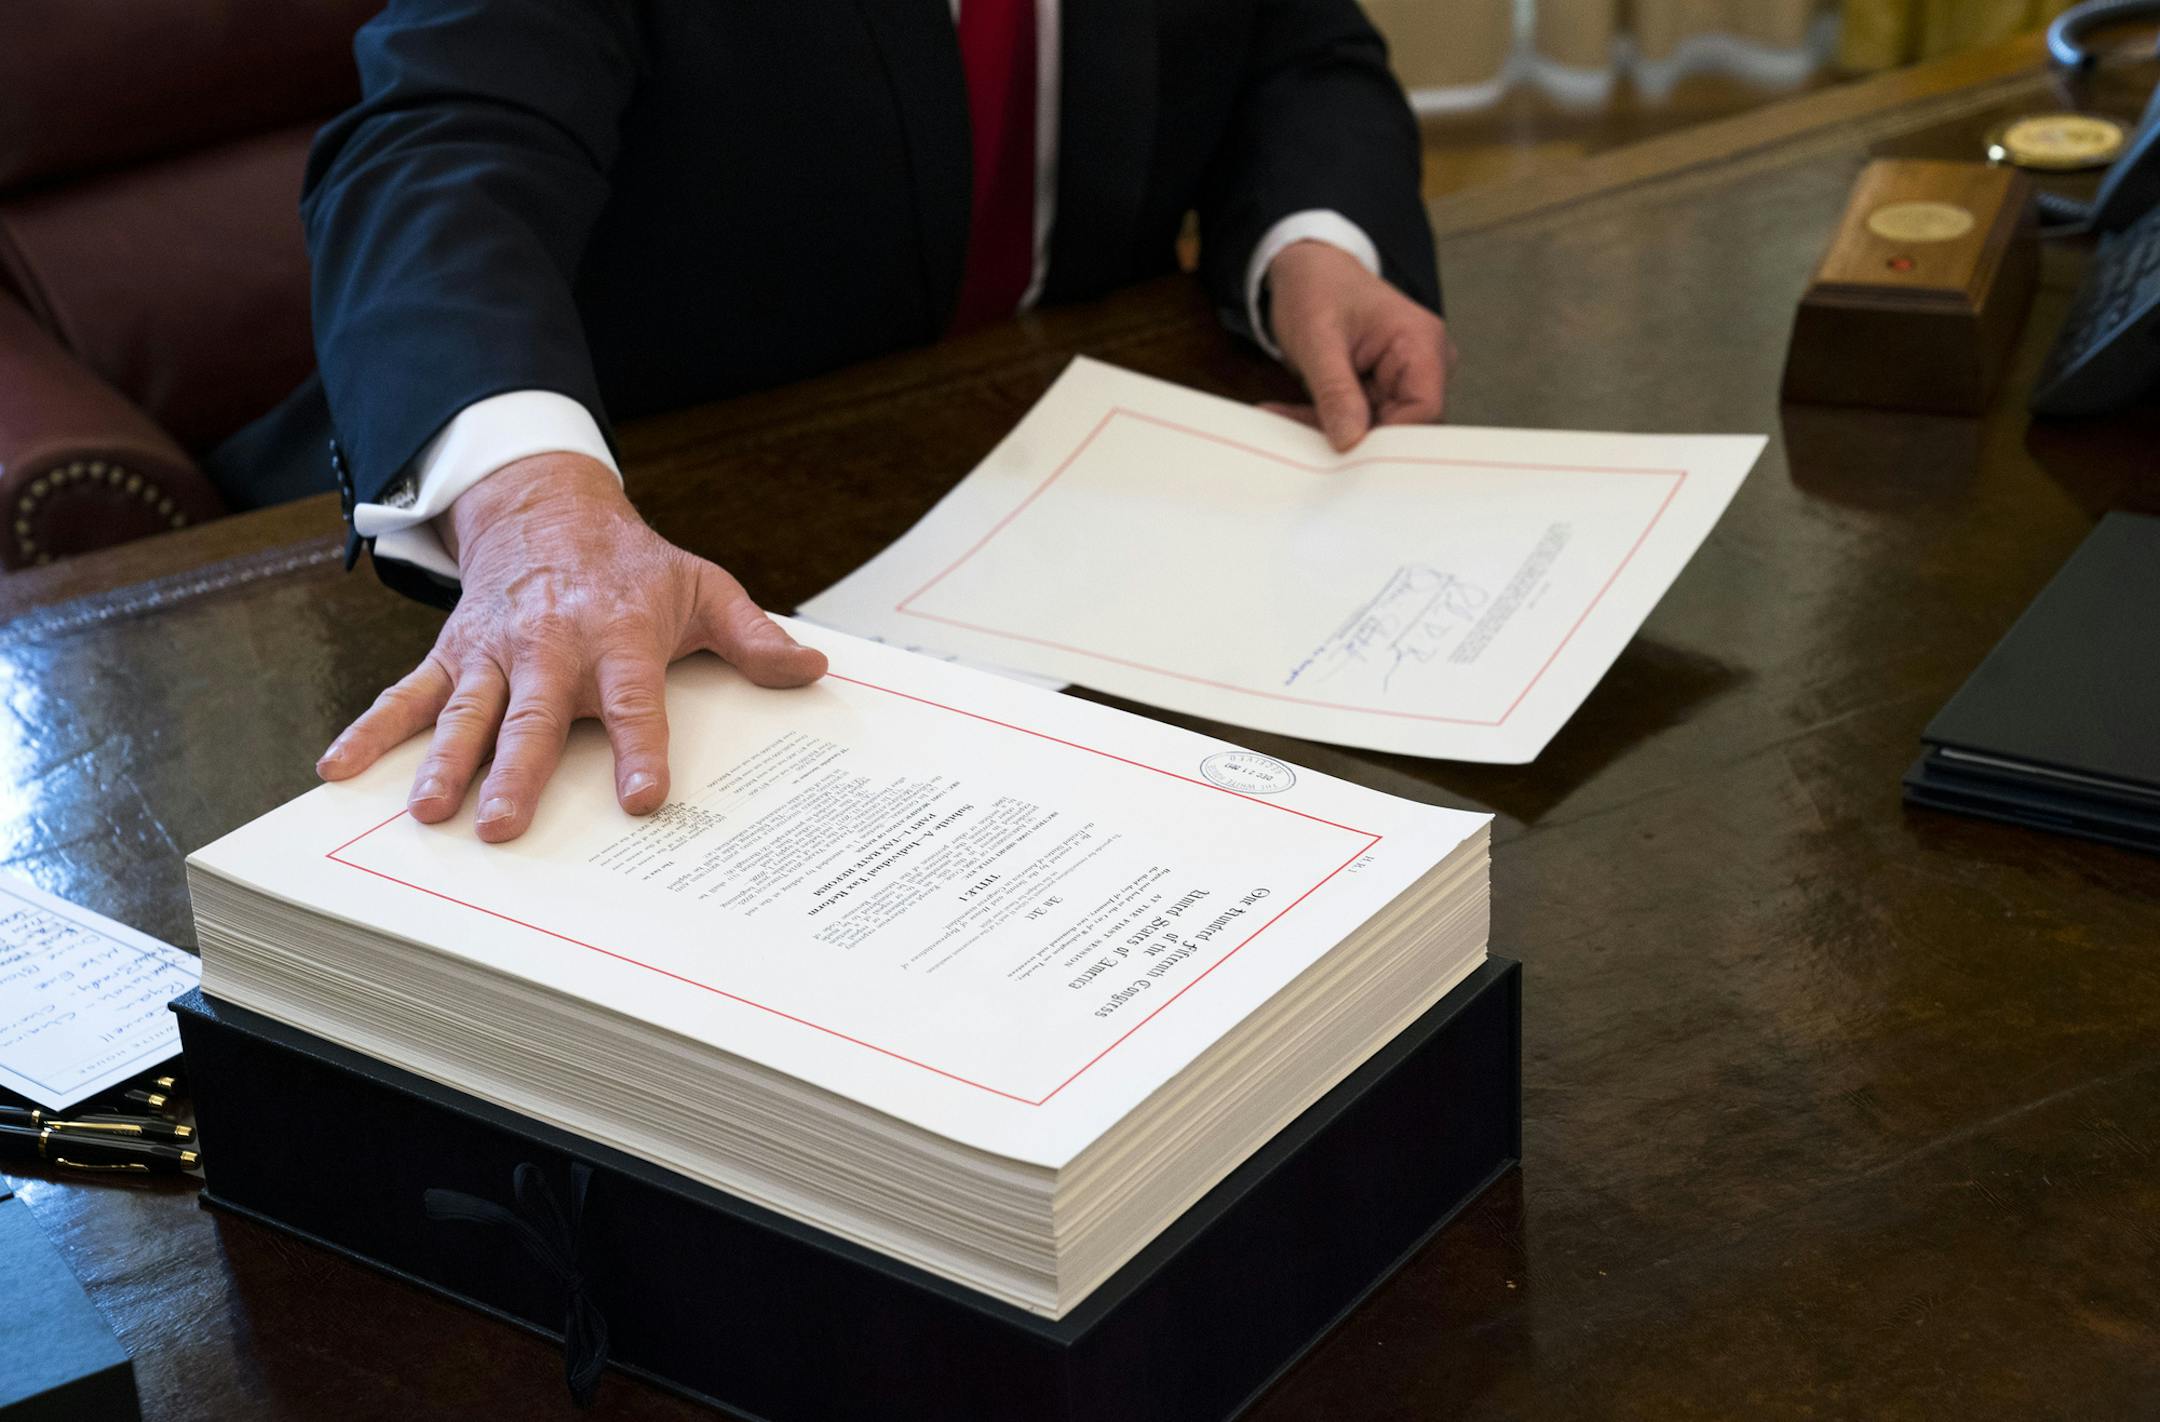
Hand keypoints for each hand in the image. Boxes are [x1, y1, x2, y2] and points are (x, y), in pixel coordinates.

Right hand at [314, 452, 826, 841]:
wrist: (548, 510)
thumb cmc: (633, 566)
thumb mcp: (703, 587)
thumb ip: (754, 637)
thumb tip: (813, 669)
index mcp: (619, 638)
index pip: (636, 702)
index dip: (641, 750)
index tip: (643, 800)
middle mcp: (552, 648)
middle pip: (535, 718)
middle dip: (518, 772)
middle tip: (503, 826)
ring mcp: (495, 654)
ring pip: (468, 713)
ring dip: (444, 763)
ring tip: (427, 814)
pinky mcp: (454, 656)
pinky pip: (407, 695)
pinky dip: (371, 730)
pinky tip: (340, 768)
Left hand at [1260, 240, 1457, 451]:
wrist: (1308, 269)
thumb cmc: (1317, 287)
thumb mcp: (1318, 339)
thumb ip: (1336, 391)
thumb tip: (1350, 441)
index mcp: (1421, 343)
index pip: (1425, 410)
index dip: (1390, 440)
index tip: (1346, 453)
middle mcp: (1423, 364)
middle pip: (1403, 426)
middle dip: (1354, 439)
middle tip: (1305, 443)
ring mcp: (1403, 379)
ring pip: (1376, 430)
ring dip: (1331, 431)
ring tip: (1285, 418)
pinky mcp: (1381, 391)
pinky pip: (1359, 422)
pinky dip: (1325, 422)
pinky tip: (1288, 415)